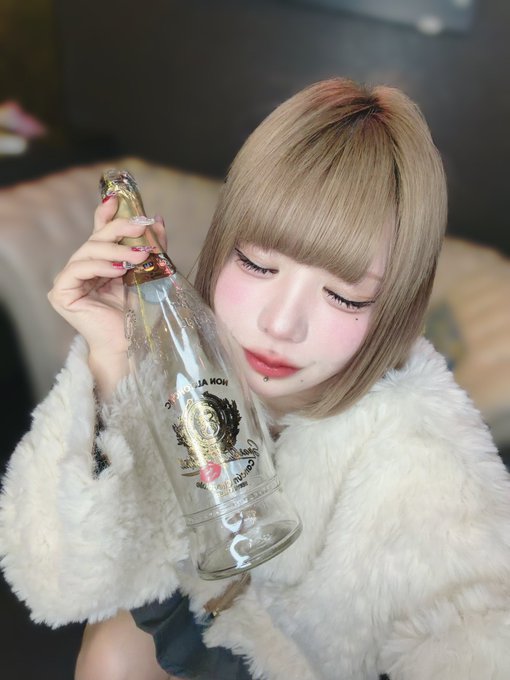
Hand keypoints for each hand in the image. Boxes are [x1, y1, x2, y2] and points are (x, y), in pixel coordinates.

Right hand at [48, 196, 166, 395]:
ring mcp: (69, 281)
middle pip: (95, 240)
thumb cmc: (140, 315)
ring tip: (138, 255)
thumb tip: (158, 219)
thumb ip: (151, 248)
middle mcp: (81, 270)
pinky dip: (98, 267)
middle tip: (141, 227)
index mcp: (99, 264)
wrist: (132, 346)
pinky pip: (77, 270)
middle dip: (119, 230)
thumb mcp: (149, 274)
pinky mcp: (61, 294)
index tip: (116, 199)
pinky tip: (117, 270)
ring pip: (87, 252)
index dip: (105, 215)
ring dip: (115, 250)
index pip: (100, 234)